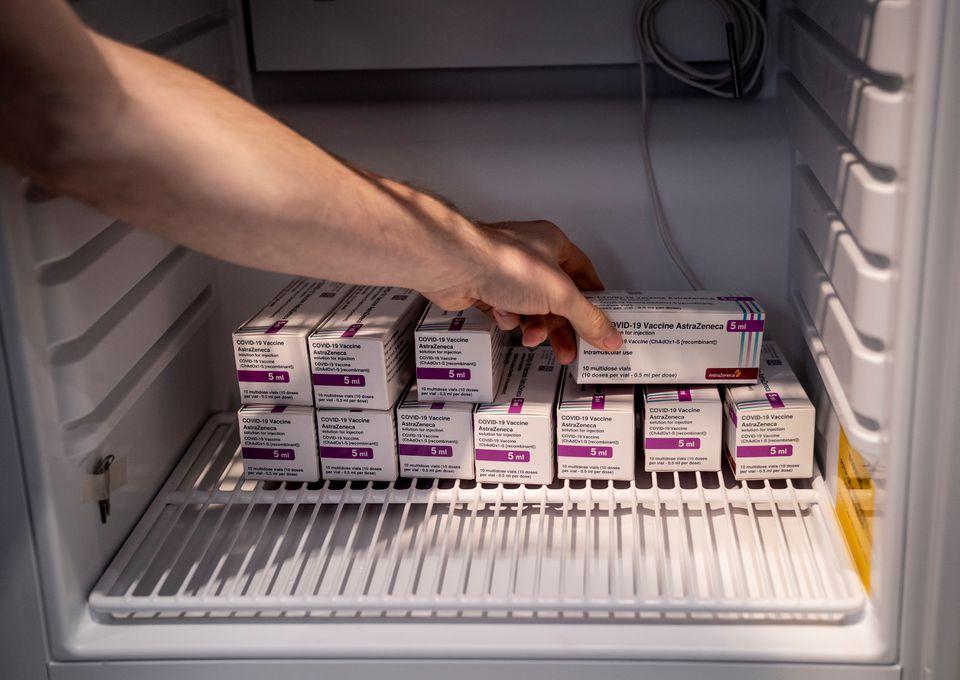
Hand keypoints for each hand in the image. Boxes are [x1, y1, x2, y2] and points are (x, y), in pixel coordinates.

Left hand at [419, 219, 622, 363]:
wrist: (455, 267)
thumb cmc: (503, 263)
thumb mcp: (559, 295)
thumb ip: (587, 318)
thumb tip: (610, 335)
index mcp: (553, 245)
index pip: (583, 272)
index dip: (594, 297)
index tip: (601, 319)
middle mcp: (531, 256)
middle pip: (557, 299)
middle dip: (562, 327)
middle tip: (571, 349)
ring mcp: (507, 272)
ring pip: (531, 308)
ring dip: (533, 326)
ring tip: (533, 338)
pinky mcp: (486, 288)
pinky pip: (507, 311)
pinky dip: (507, 317)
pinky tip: (501, 313)